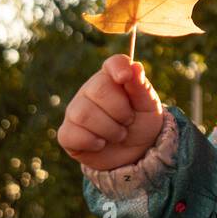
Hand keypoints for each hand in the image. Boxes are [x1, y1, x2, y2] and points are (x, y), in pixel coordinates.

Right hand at [58, 54, 165, 170]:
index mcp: (113, 78)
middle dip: (120, 111)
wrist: (135, 154)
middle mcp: (90, 90)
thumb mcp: (149, 107)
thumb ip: (141, 88)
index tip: (125, 78)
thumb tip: (135, 67)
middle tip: (128, 121)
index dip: (119, 68)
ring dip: (110, 130)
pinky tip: (101, 144)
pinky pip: (72, 134)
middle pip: (99, 90)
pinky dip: (92, 143)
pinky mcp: (67, 132)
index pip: (113, 63)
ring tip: (119, 134)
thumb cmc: (141, 124)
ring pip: (85, 114)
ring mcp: (75, 110)